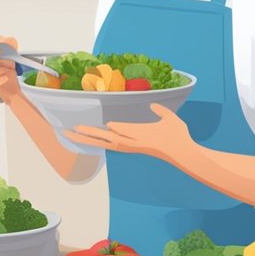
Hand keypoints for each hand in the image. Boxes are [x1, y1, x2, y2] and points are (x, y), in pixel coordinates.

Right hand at [64, 104, 194, 161]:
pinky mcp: (136, 145)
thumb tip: (154, 106)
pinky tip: (91, 132)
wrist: (186, 149)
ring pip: (104, 140)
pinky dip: (104, 137)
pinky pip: (117, 141)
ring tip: (71, 132)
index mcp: (134, 135)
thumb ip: (161, 112)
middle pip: (101, 138)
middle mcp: (129, 141)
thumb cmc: (180, 137)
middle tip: (68, 132)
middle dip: (85, 135)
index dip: (97, 130)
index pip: (111, 133)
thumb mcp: (169, 119)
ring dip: (87, 136)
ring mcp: (131, 144)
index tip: (85, 127)